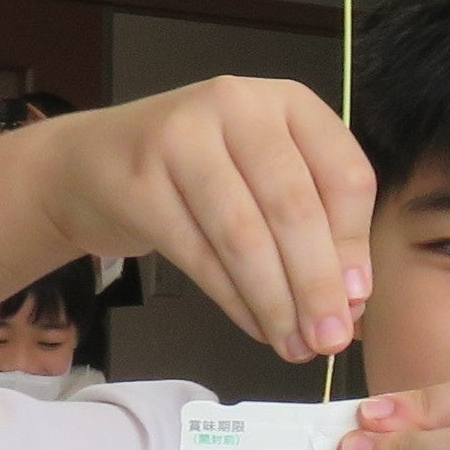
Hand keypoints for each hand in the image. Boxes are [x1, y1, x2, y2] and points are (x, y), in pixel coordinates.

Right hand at [11, 77, 375, 361]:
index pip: (344, 174)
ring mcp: (181, 137)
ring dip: (276, 302)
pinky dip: (234, 301)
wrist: (91, 164)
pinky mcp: (139, 180)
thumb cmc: (201, 174)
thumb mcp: (267, 179)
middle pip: (294, 208)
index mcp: (288, 102)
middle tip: (332, 341)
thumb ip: (316, 226)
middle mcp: (237, 106)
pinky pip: (199, 255)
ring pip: (245, 236)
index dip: (354, 245)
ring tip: (295, 347)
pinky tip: (256, 327)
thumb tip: (353, 302)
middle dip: (318, 285)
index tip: (358, 301)